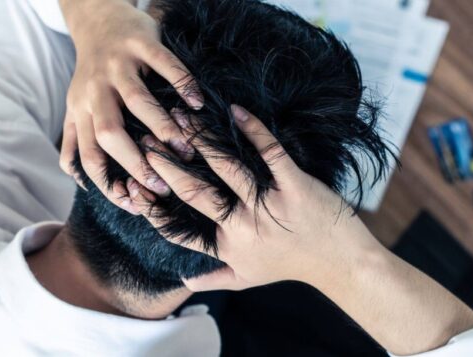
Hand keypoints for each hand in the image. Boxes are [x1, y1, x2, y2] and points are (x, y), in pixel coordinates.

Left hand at [58, 0, 201, 211]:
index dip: (110, 185)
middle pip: (111, 133)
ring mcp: (117, 64)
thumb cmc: (92, 74)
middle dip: (136, 162)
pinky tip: (197, 104)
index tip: (138, 203)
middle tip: (164, 183)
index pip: (90, 157)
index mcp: (81, 111)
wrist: (97, 18)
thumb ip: (75, 141)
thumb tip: (79, 180)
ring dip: (162, 127)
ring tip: (185, 148)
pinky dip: (183, 84)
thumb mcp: (76, 107)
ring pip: (138, 100)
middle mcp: (95, 90)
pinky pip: (164, 64)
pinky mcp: (140, 41)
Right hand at [139, 106, 472, 354]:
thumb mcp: (249, 279)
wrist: (340, 263)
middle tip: (145, 140)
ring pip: (227, 168)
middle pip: (195, 193)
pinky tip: (236, 110)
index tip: (131, 185)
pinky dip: (254, 130)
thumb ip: (215, 280)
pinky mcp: (295, 187)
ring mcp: (269, 205)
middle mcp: (243, 227)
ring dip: (202, 140)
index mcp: (227, 246)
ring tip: (180, 116)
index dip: (151, 206)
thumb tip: (184, 283)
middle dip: (166, 165)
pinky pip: (271, 154)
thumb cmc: (292, 267)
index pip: (178, 228)